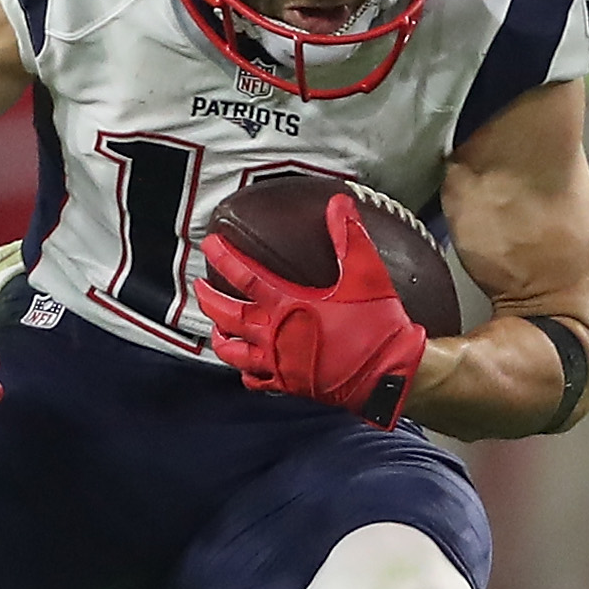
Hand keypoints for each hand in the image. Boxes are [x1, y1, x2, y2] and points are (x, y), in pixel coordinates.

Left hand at [193, 195, 428, 424]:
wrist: (389, 374)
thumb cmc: (377, 325)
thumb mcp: (366, 274)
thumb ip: (349, 236)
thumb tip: (340, 203)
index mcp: (286, 304)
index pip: (243, 276)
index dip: (224, 257)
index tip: (210, 244)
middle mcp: (274, 334)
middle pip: (226, 315)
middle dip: (209, 298)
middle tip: (199, 286)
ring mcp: (279, 362)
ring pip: (233, 352)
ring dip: (219, 337)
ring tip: (215, 327)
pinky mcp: (289, 384)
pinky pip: (255, 380)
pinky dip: (244, 372)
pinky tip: (246, 366)